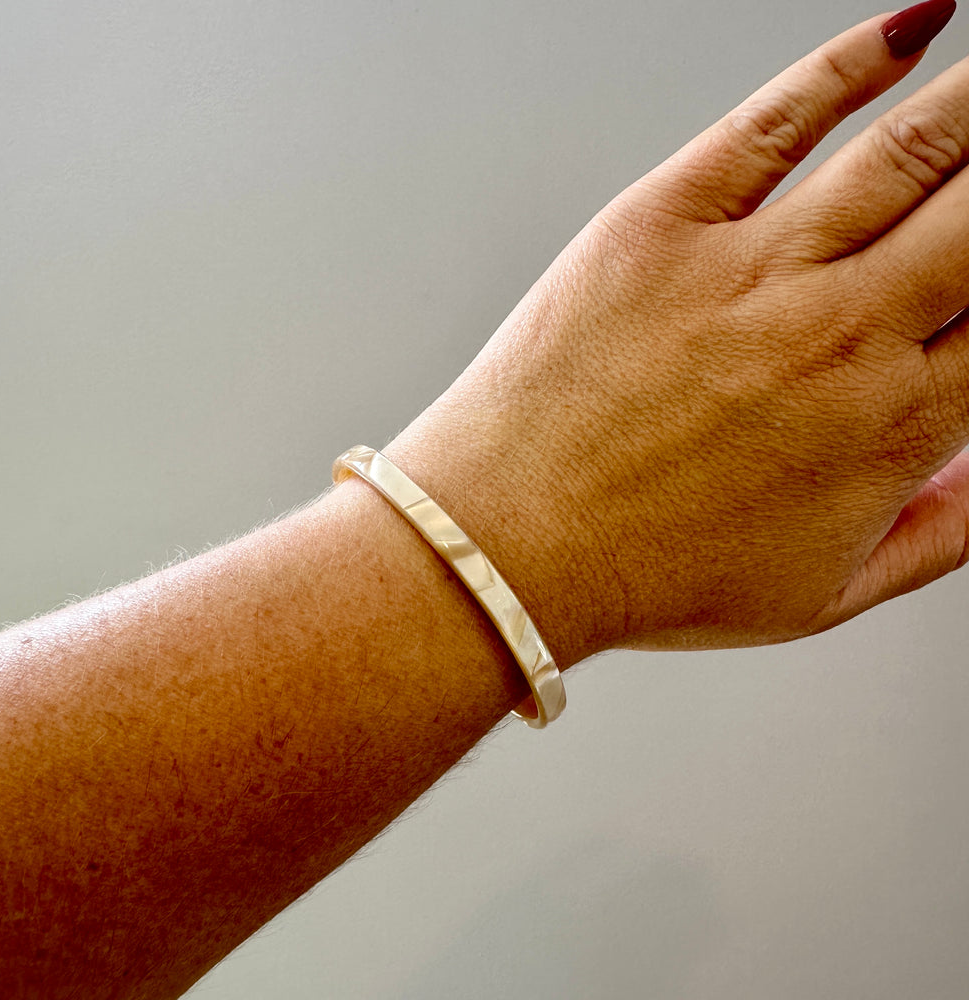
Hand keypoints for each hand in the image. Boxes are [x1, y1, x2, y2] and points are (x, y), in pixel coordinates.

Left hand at [387, 9, 968, 661]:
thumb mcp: (817, 594)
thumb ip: (934, 536)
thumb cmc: (651, 576)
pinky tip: (910, 29)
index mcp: (889, 426)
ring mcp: (749, 272)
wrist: (514, 547)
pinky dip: (850, 63)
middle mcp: (839, 335)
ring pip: (910, 150)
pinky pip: (776, 121)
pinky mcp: (662, 227)